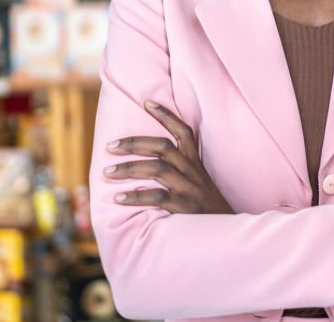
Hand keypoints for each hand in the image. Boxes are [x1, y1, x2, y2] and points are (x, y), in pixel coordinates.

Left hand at [103, 100, 233, 214]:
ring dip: (128, 168)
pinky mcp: (184, 207)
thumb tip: (149, 161)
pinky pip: (157, 197)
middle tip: (109, 146)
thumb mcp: (198, 182)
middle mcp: (192, 171)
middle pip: (162, 147)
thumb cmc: (206, 207)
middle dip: (133, 143)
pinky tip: (118, 199)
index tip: (147, 101)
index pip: (183, 131)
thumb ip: (180, 169)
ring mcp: (188, 188)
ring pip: (157, 169)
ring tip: (106, 173)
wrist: (226, 232)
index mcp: (195, 162)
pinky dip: (135, 197)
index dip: (166, 115)